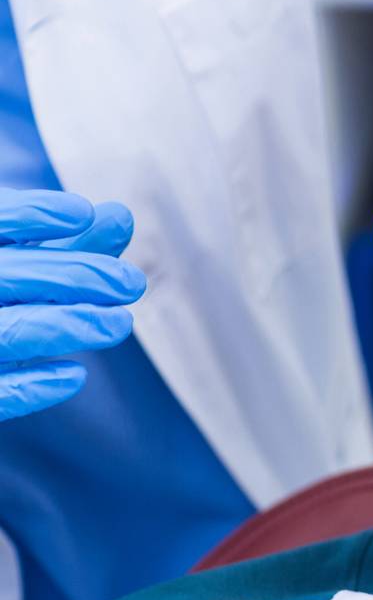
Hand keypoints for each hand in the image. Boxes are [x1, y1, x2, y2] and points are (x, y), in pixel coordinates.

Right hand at [0, 189, 145, 421]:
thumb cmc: (6, 300)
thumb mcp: (23, 272)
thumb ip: (68, 249)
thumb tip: (121, 216)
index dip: (27, 214)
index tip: (83, 213)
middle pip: (3, 276)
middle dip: (72, 276)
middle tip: (132, 283)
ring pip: (5, 332)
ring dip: (65, 325)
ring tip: (121, 323)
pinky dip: (30, 387)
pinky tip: (74, 376)